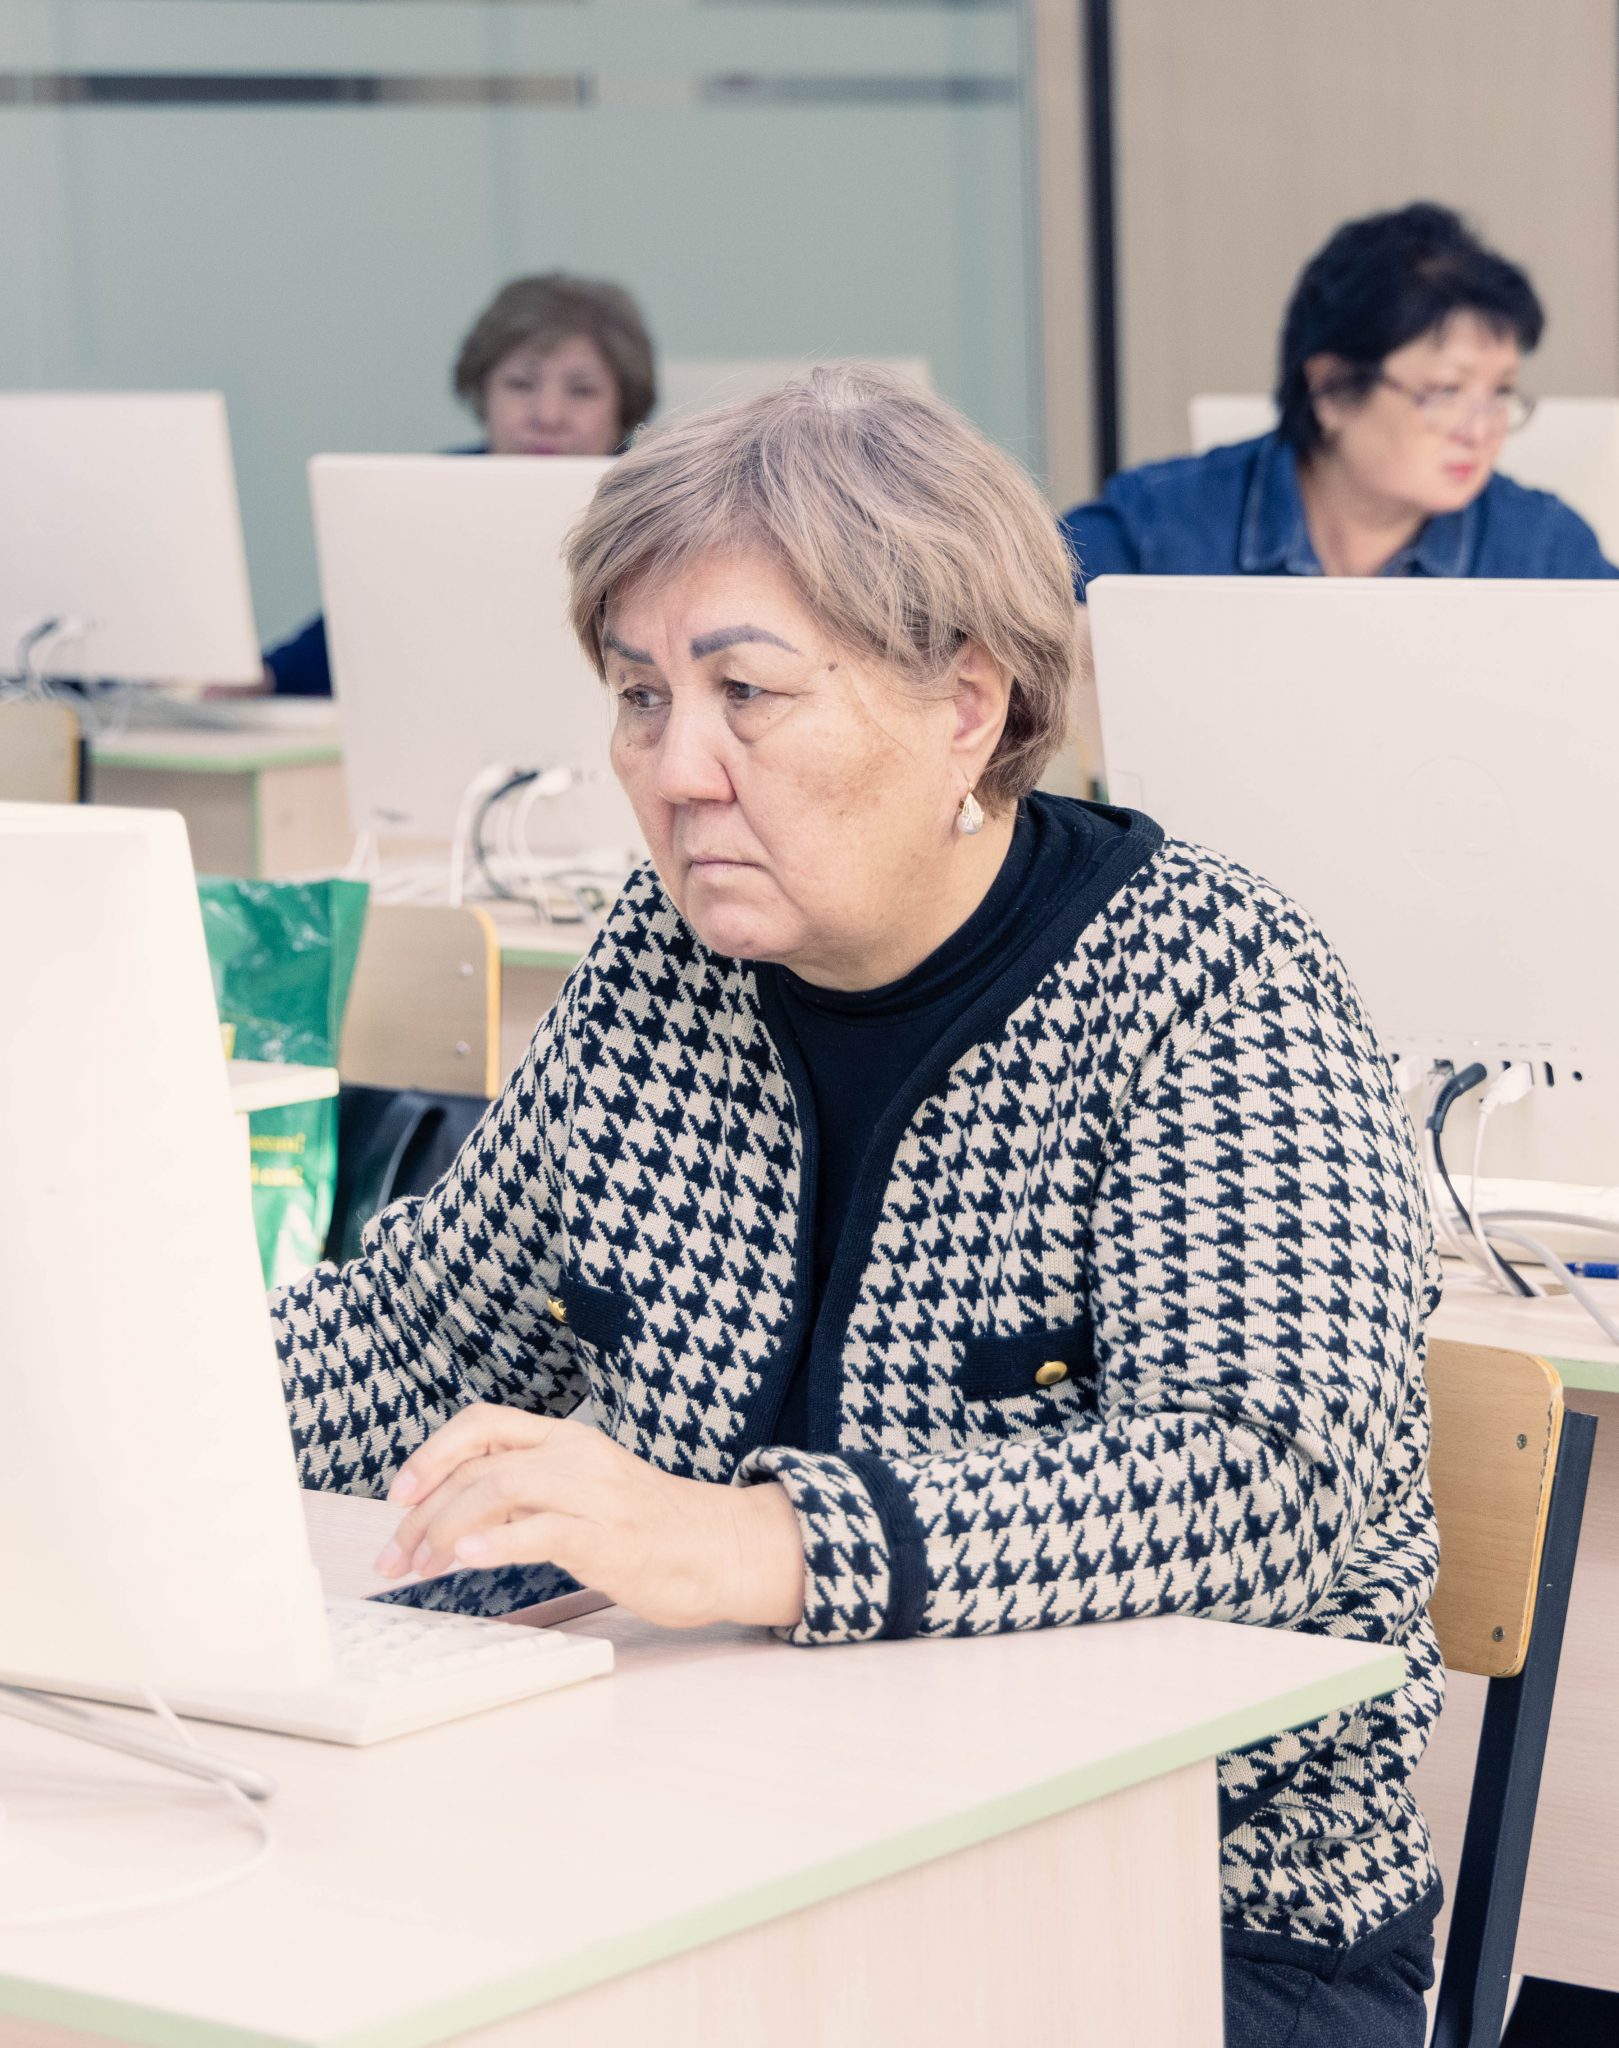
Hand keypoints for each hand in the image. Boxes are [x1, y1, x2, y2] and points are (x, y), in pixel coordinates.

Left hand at [373, 1405, 805, 1630]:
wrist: (724, 1547)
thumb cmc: (652, 1528)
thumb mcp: (584, 1493)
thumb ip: (530, 1493)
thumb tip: (458, 1518)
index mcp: (567, 1440)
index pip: (483, 1423)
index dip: (431, 1453)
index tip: (399, 1496)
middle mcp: (576, 1455)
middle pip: (477, 1463)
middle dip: (422, 1511)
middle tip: (395, 1555)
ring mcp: (593, 1492)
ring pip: (498, 1488)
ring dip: (443, 1529)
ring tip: (420, 1565)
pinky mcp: (609, 1536)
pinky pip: (541, 1529)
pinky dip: (496, 1542)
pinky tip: (467, 1559)